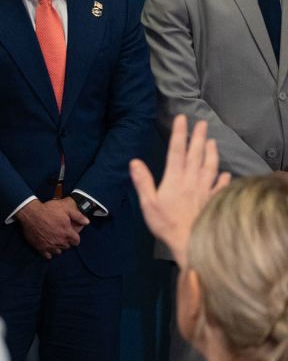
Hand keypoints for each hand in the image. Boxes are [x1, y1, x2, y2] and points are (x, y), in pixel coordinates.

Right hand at [15, 199, 87, 259]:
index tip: (71, 234)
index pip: (76, 241)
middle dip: (66, 242)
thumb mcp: (65, 208)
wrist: (30, 214)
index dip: (74, 237)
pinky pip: (47, 255)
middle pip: (67, 246)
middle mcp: (60, 242)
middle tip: (62, 236)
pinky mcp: (40, 247)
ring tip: (55, 241)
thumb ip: (78, 216)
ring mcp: (50, 245)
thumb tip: (87, 222)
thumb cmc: (48, 210)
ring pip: (58, 252)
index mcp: (67, 233)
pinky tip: (48, 247)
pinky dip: (49, 252)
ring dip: (58, 247)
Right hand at [129, 115, 229, 268]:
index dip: (179, 134)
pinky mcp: (213, 201)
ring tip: (212, 141)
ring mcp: (205, 190)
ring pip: (210, 166)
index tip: (182, 119)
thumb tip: (134, 162)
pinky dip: (223, 178)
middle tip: (202, 123)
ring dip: (211, 152)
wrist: (192, 241)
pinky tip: (225, 173)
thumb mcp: (148, 203)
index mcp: (175, 179)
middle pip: (196, 154)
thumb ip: (143, 182)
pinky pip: (220, 186)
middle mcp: (192, 181)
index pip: (176, 151)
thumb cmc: (167, 224)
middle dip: (198, 137)